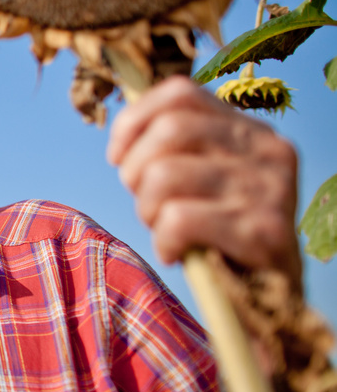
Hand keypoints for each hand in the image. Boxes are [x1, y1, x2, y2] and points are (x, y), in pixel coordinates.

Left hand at [106, 76, 300, 282]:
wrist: (273, 298)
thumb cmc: (223, 233)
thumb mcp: (206, 179)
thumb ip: (179, 148)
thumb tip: (124, 130)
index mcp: (251, 130)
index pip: (181, 93)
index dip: (135, 120)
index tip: (117, 157)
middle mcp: (267, 150)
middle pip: (168, 130)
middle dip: (136, 170)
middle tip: (143, 203)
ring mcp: (269, 188)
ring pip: (165, 174)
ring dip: (147, 210)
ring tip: (162, 229)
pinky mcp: (264, 230)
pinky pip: (179, 219)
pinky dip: (164, 240)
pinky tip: (176, 253)